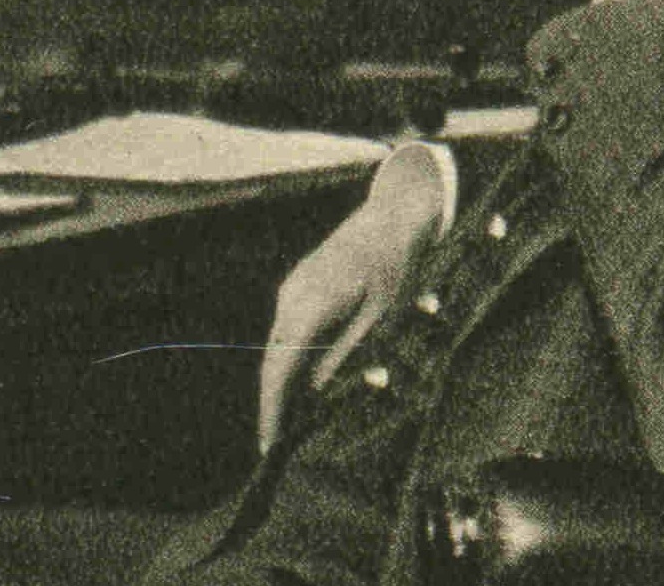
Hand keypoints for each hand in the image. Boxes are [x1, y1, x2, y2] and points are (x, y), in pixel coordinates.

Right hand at [257, 147, 446, 453]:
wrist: (393, 216)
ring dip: (284, 382)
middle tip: (277, 447)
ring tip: (289, 424)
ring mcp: (293, 289)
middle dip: (275, 404)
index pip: (279, 369)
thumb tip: (318, 392)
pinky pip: (289, 330)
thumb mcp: (380, 318)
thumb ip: (347, 354)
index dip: (272, 410)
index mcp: (311, 306)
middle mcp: (292, 297)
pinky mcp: (300, 286)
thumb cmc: (395, 268)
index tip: (269, 446)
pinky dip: (293, 358)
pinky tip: (303, 382)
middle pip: (274, 361)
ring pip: (280, 346)